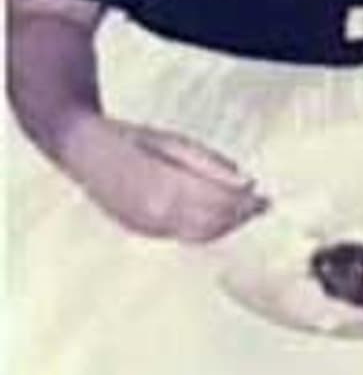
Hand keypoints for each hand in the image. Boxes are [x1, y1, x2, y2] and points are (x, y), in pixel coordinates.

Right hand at [60, 112, 266, 242]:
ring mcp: (145, 227)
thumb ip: (210, 164)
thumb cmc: (131, 139)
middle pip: (211, 225)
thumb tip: (247, 182)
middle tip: (263, 205)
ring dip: (225, 225)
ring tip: (246, 209)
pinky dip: (206, 228)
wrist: (82, 149)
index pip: (217, 205)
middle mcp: (154, 216)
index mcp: (164, 189)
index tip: (266, 198)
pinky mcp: (141, 230)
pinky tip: (219, 215)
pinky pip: (182, 235)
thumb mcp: (175, 142)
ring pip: (199, 235)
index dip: (245, 204)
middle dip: (239, 216)